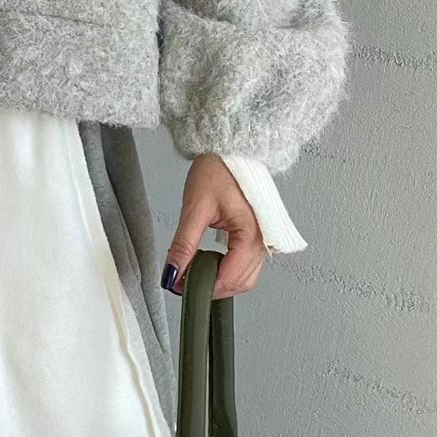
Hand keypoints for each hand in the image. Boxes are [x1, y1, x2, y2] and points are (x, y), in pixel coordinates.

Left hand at [161, 154, 265, 299]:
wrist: (231, 149)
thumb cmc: (218, 170)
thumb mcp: (195, 208)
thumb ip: (183, 244)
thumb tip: (172, 273)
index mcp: (252, 233)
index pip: (230, 277)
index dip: (204, 286)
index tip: (179, 286)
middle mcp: (263, 240)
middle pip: (241, 283)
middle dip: (213, 287)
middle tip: (183, 280)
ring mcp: (263, 240)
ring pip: (245, 278)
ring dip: (221, 281)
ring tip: (194, 270)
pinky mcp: (257, 236)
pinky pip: (246, 265)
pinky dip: (228, 270)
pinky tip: (208, 261)